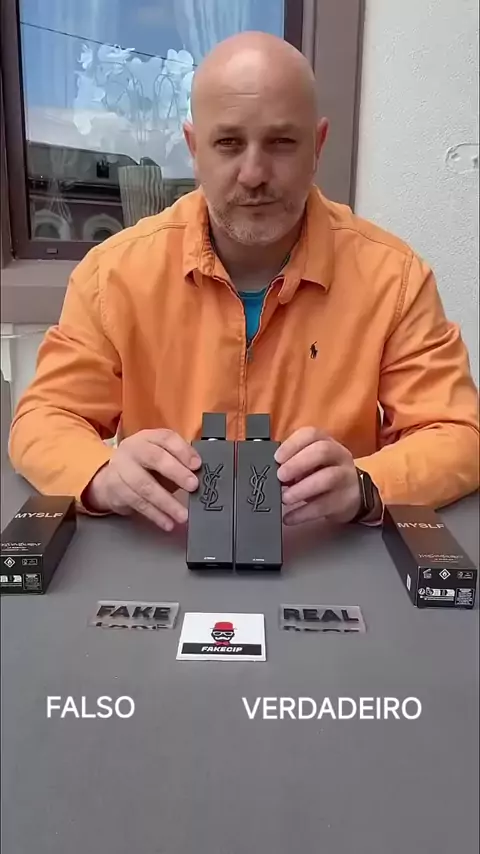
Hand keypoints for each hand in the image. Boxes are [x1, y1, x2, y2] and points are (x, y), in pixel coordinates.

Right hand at [83, 429, 201, 530]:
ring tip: (183, 515)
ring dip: (167, 502)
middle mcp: (133, 450)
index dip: (183, 451)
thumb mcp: (161, 458)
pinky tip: (168, 523)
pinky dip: (155, 515)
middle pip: (155, 458)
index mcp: (149, 438)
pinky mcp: (116, 489)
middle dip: (176, 472)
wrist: (111, 479)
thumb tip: (202, 475)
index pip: (167, 438)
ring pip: (145, 486)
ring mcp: (122, 469)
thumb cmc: (144, 467)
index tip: (197, 465)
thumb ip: (180, 463)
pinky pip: (138, 503)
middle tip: (193, 486)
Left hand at [274, 427, 361, 525]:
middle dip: (297, 463)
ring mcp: (345, 477)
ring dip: (301, 489)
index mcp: (326, 442)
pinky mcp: (345, 500)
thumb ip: (293, 462)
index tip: (277, 458)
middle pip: (322, 451)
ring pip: (327, 478)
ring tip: (285, 498)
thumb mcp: (311, 463)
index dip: (292, 444)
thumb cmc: (324, 473)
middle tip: (280, 477)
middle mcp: (339, 456)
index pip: (311, 434)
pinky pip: (324, 506)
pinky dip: (303, 513)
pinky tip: (289, 517)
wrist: (354, 494)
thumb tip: (271, 471)